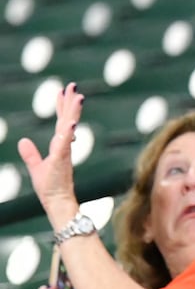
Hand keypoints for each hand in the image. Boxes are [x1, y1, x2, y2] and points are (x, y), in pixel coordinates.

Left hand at [17, 82, 82, 228]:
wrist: (57, 203)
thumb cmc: (50, 188)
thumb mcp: (36, 167)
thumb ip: (31, 154)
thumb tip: (23, 140)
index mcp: (59, 146)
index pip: (61, 122)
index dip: (61, 106)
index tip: (62, 91)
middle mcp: (64, 146)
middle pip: (67, 119)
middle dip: (69, 103)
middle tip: (72, 85)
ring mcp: (64, 152)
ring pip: (68, 128)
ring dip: (72, 112)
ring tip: (77, 97)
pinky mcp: (62, 160)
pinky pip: (65, 144)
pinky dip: (68, 134)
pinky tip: (70, 124)